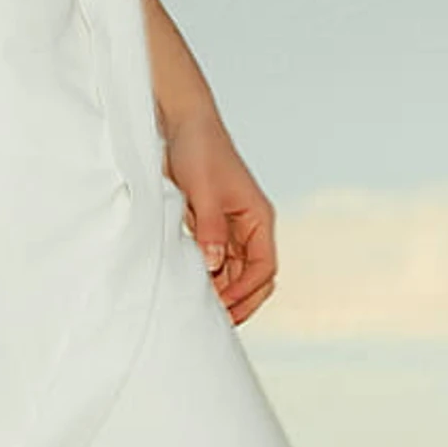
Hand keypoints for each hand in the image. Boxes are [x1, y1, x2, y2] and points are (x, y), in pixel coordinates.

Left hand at [163, 112, 276, 323]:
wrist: (183, 125)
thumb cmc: (198, 150)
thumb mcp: (203, 190)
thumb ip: (210, 228)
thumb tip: (216, 264)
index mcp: (258, 218)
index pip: (264, 268)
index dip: (245, 291)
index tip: (221, 304)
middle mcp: (250, 228)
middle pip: (255, 279)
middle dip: (239, 302)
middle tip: (213, 321)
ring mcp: (231, 230)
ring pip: (236, 275)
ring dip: (223, 294)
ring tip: (199, 310)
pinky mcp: (211, 229)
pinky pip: (218, 264)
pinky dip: (209, 280)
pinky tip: (192, 290)